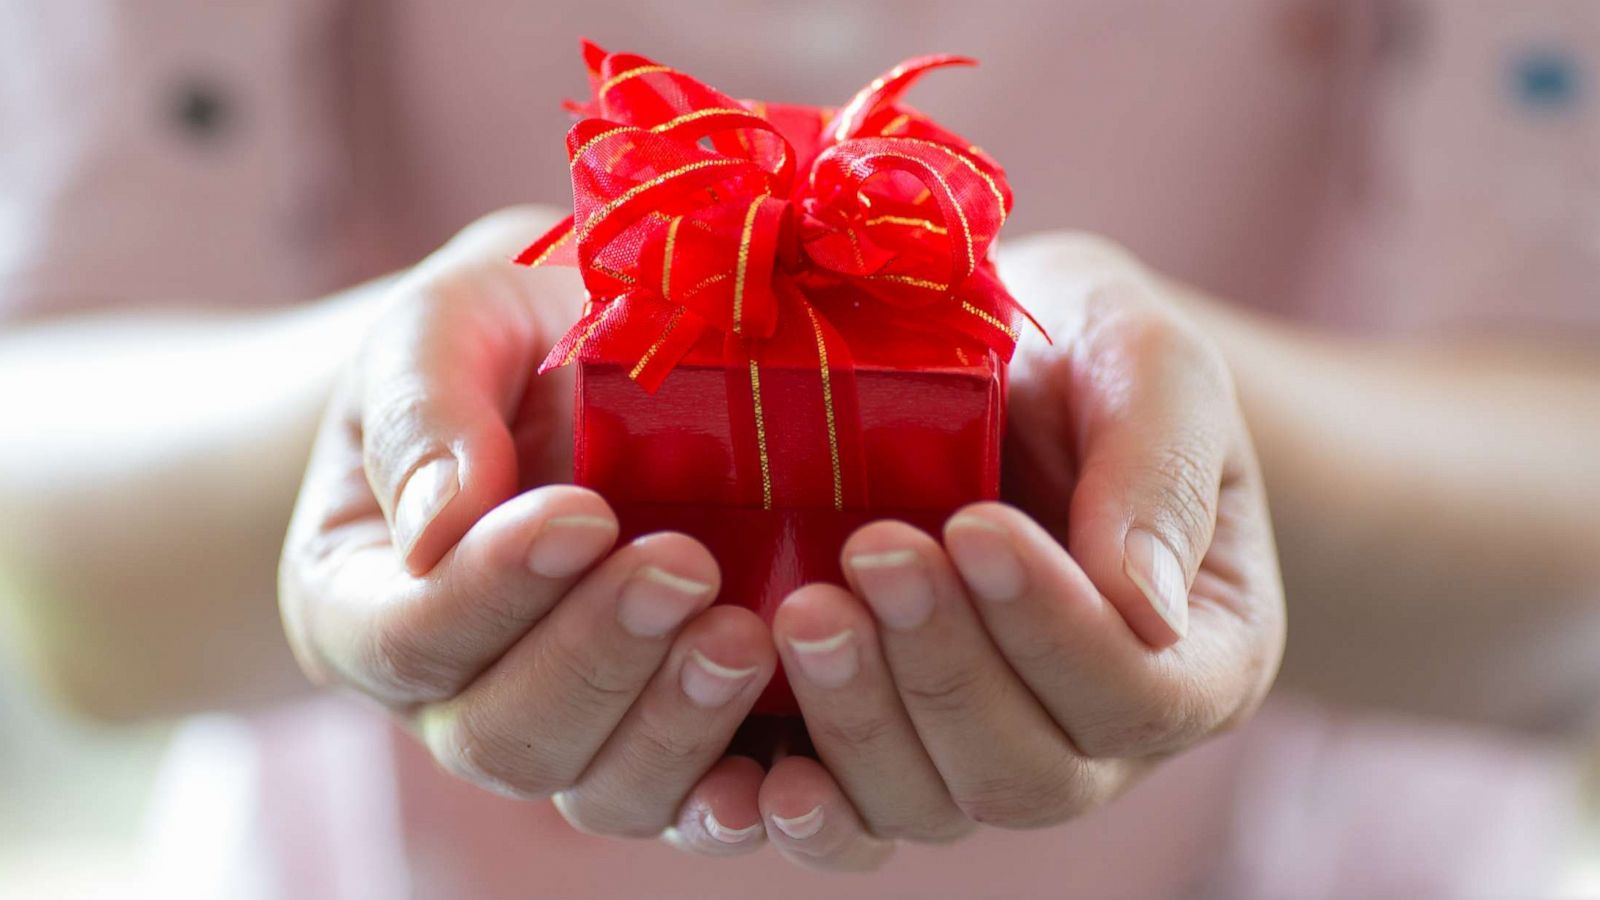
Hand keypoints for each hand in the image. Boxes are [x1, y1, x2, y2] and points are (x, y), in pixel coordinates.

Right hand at [278, 207, 780, 855]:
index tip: (584, 513)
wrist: (588, 364)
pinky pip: (696, 805)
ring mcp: (569, 732)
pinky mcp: (670, 738)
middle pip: (506, 738)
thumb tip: (443, 523)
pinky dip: (740, 797)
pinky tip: (788, 763)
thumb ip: (421, 410)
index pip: (411, 635)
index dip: (495, 590)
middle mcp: (457, 696)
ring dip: (675, 726)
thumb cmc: (501, 342)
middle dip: (597, 660)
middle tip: (684, 567)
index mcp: (366, 601)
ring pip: (603, 792)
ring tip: (744, 636)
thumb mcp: (440, 328)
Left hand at [753, 232, 1285, 870]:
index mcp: (1198, 653)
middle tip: (870, 553)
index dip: (1051, 628)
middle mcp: (1097, 734)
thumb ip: (1162, 468)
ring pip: (932, 803)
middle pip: (1027, 773)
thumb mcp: (1151, 363)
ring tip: (805, 609)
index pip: (1138, 694)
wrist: (1005, 369)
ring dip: (861, 718)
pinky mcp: (889, 741)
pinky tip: (755, 763)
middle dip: (943, 670)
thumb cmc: (1092, 357)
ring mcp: (986, 749)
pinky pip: (851, 817)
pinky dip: (805, 803)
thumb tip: (1143, 605)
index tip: (973, 524)